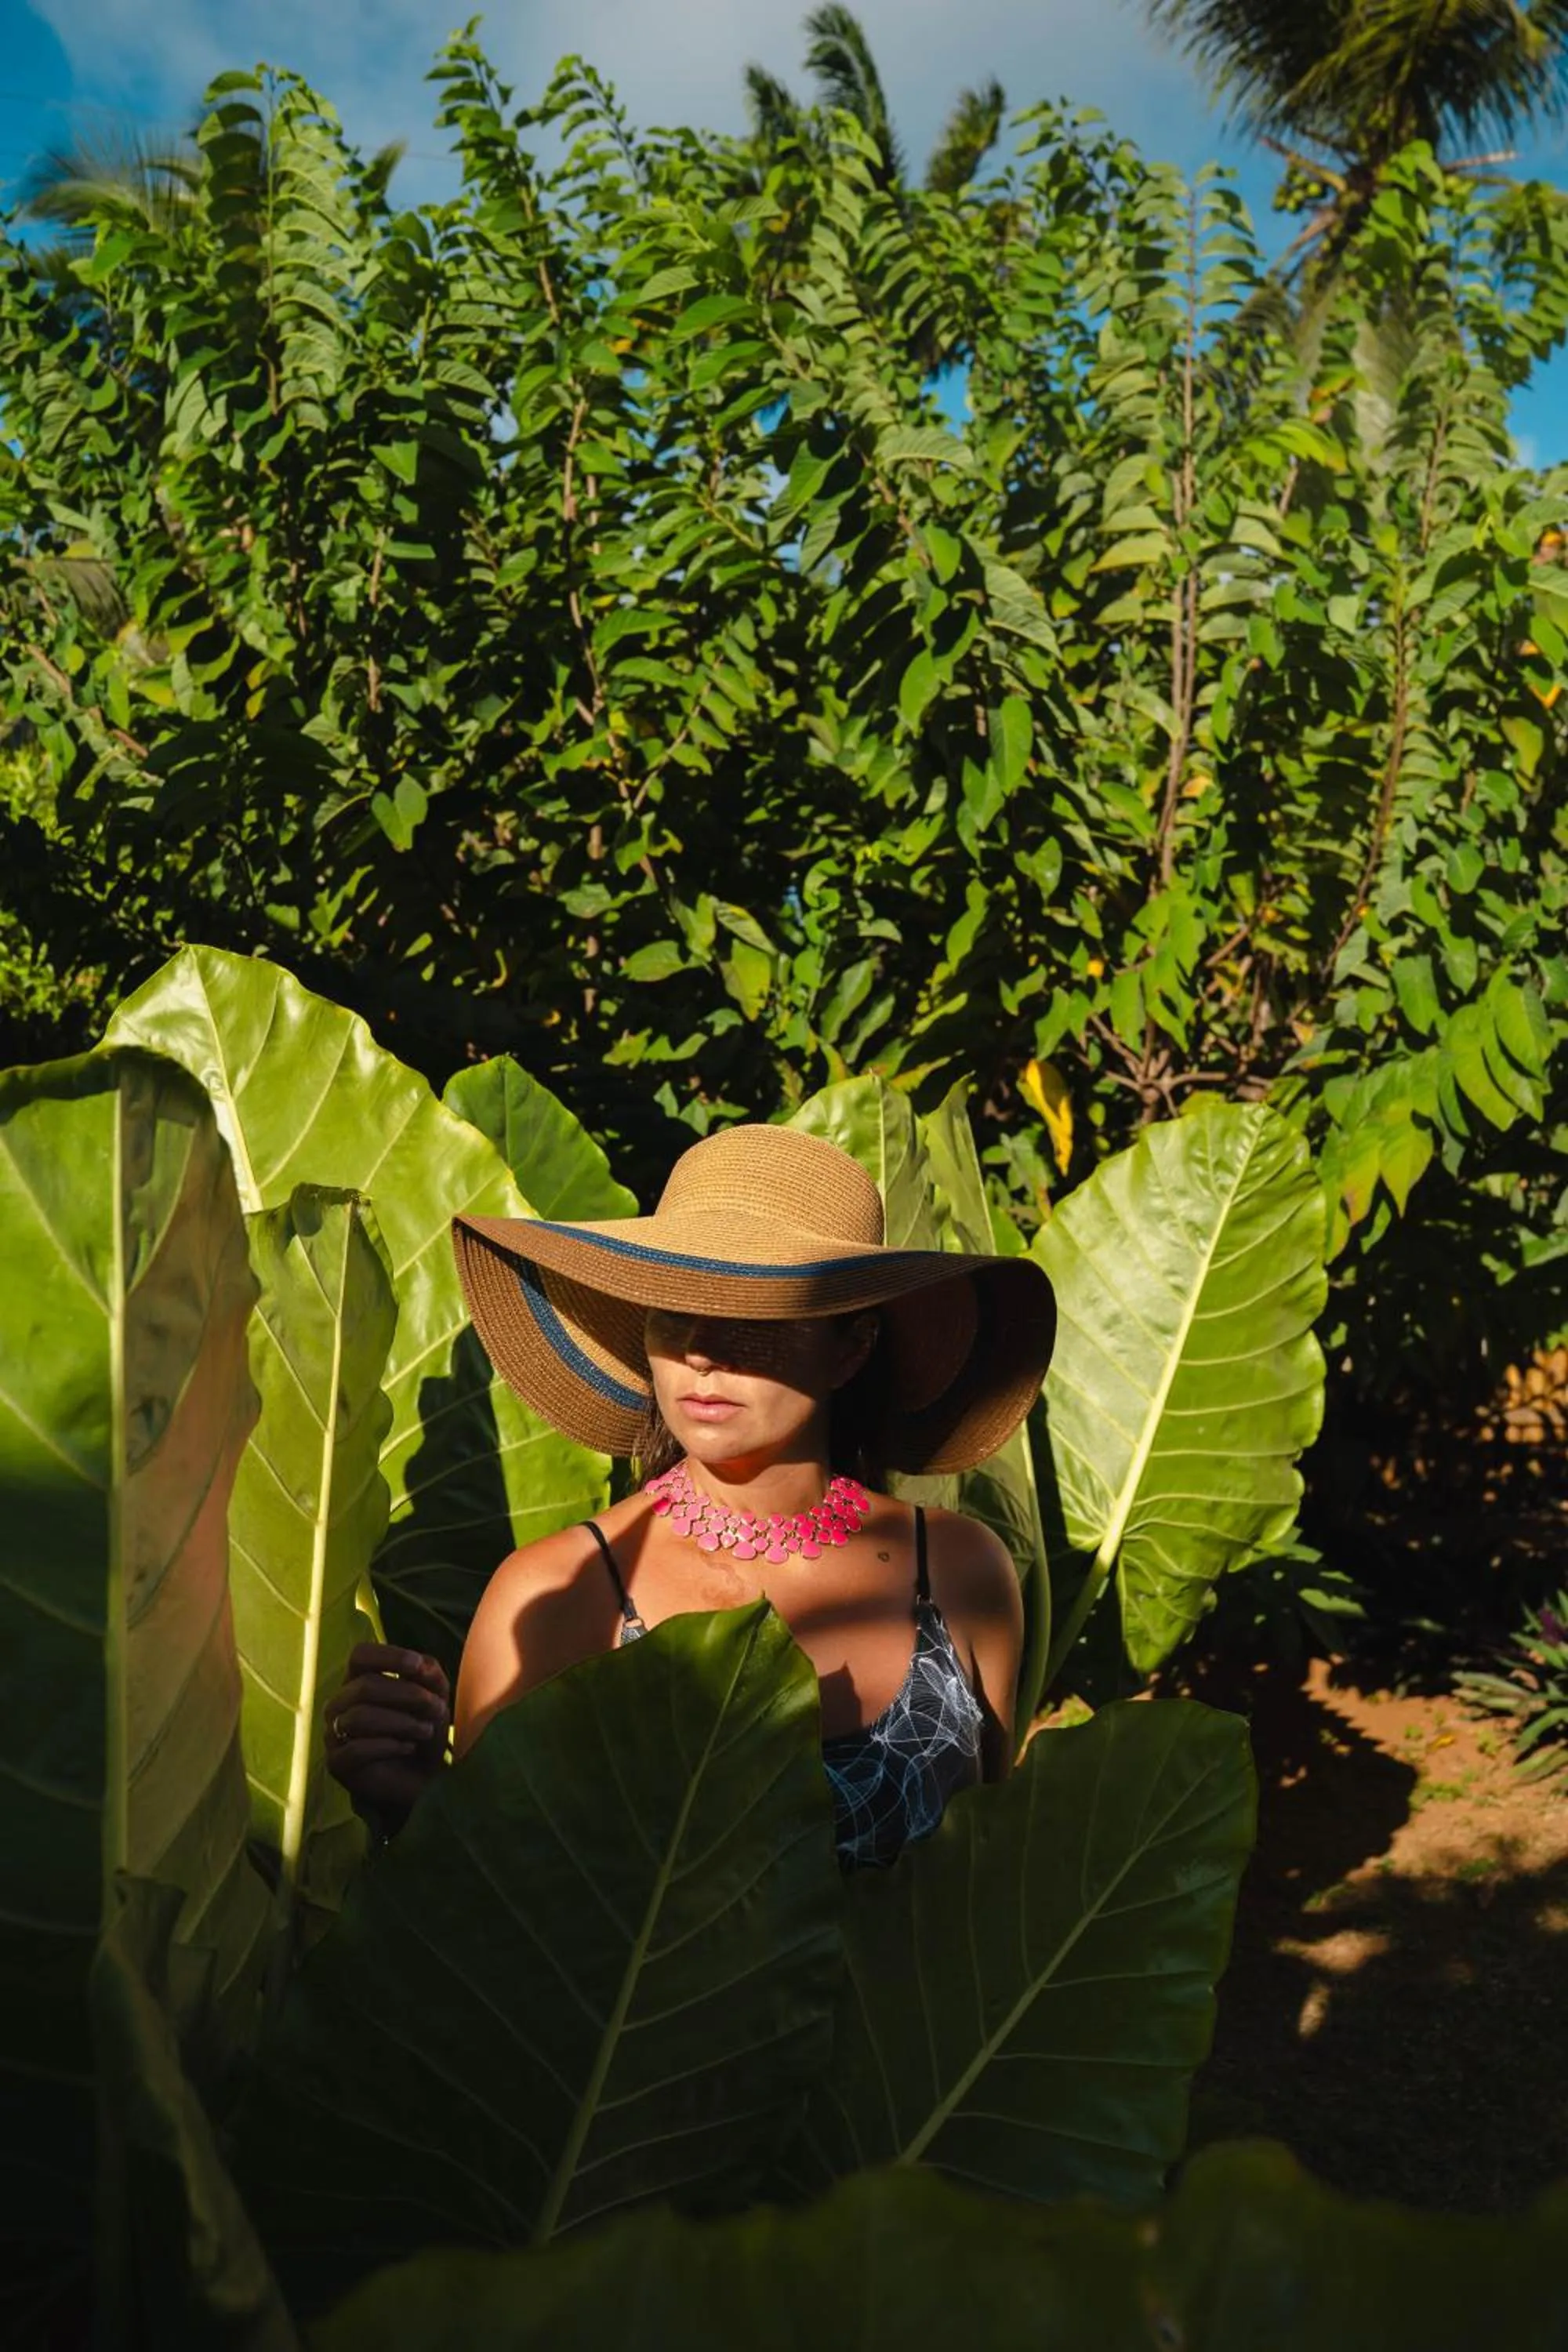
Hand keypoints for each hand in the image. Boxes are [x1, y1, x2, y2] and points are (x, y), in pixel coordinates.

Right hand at [324, 1644, 450, 1834]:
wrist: (421, 1780)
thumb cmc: (422, 1732)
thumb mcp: (434, 1698)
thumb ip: (430, 1675)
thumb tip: (423, 1665)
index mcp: (358, 1681)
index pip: (360, 1656)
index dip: (389, 1656)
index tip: (418, 1666)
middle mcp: (339, 1704)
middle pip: (365, 1686)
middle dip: (408, 1695)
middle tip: (437, 1708)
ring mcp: (333, 1734)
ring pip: (360, 1716)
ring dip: (402, 1722)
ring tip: (426, 1731)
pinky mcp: (337, 1763)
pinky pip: (356, 1748)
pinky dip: (389, 1745)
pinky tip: (408, 1747)